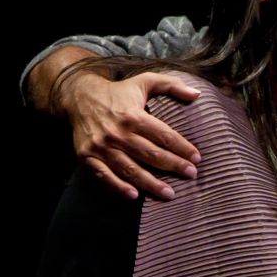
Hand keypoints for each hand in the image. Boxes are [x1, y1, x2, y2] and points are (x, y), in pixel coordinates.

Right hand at [60, 69, 203, 199]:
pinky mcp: (87, 156)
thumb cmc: (118, 92)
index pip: (164, 135)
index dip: (182, 148)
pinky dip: (118, 187)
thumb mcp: (145, 81)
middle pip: (150, 154)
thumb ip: (172, 85)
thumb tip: (197, 94)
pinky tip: (134, 195)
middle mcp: (117, 132)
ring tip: (169, 194)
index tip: (197, 158)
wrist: (79, 96)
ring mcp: (102, 146)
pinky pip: (104, 175)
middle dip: (173, 166)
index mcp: (133, 115)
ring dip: (151, 184)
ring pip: (130, 169)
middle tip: (191, 175)